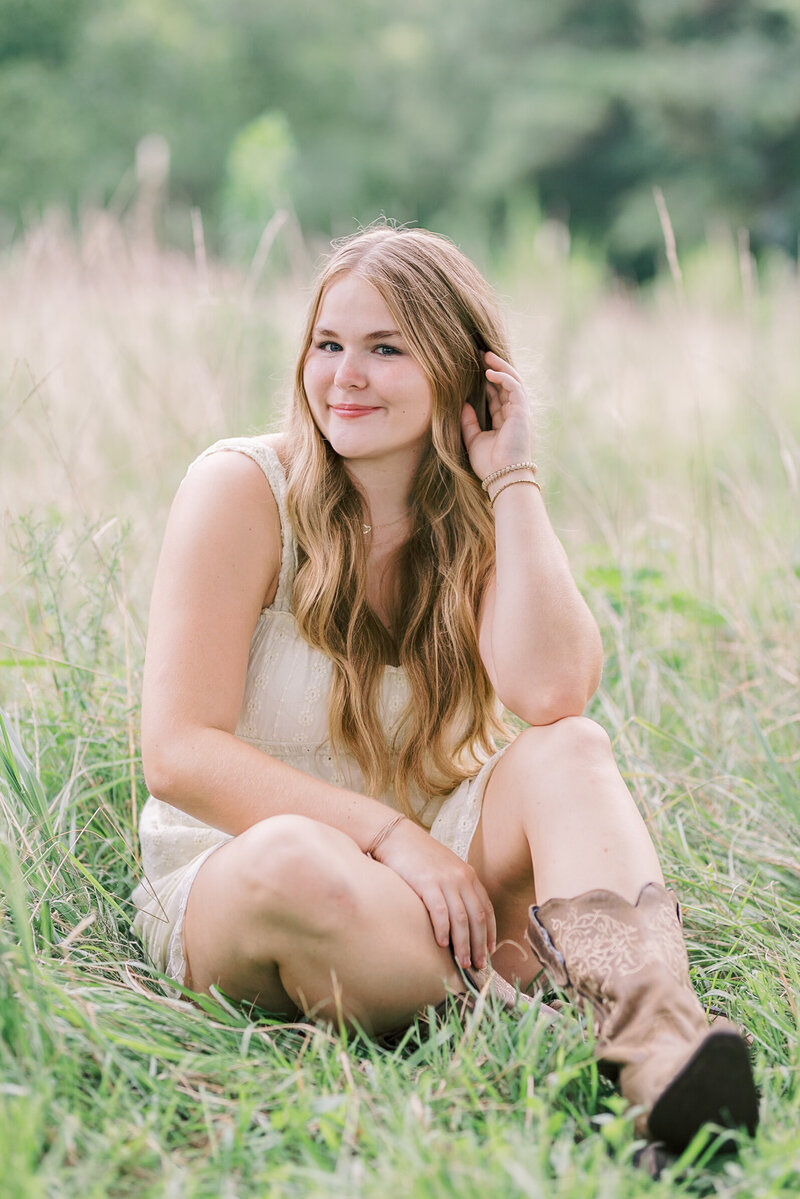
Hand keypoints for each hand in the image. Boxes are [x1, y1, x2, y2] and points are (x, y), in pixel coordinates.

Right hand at [373, 818, 495, 969]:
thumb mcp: (446, 868)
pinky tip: (441, 944)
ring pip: (461, 919)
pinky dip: (442, 930)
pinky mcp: (427, 883)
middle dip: (479, 944)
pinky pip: (440, 912)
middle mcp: (461, 878)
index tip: (489, 951)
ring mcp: (445, 880)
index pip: (486, 909)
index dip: (491, 932)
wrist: (397, 837)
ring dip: (463, 944)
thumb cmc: (419, 856)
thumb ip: (457, 888)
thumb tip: (462, 917)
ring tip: (462, 962)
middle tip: (478, 965)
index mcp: (469, 875)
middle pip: (477, 918)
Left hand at [460, 350, 532, 482]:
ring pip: (513, 381)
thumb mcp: (473, 439)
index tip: (475, 368)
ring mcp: (520, 412)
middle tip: (480, 354)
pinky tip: (488, 372)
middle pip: (506, 384)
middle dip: (494, 368)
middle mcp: (514, 414)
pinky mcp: (522, 412)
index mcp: (504, 421)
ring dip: (500, 367)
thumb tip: (463, 404)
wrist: (502, 477)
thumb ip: (469, 422)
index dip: (488, 380)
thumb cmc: (489, 463)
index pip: (497, 395)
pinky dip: (503, 377)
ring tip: (485, 355)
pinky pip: (514, 388)